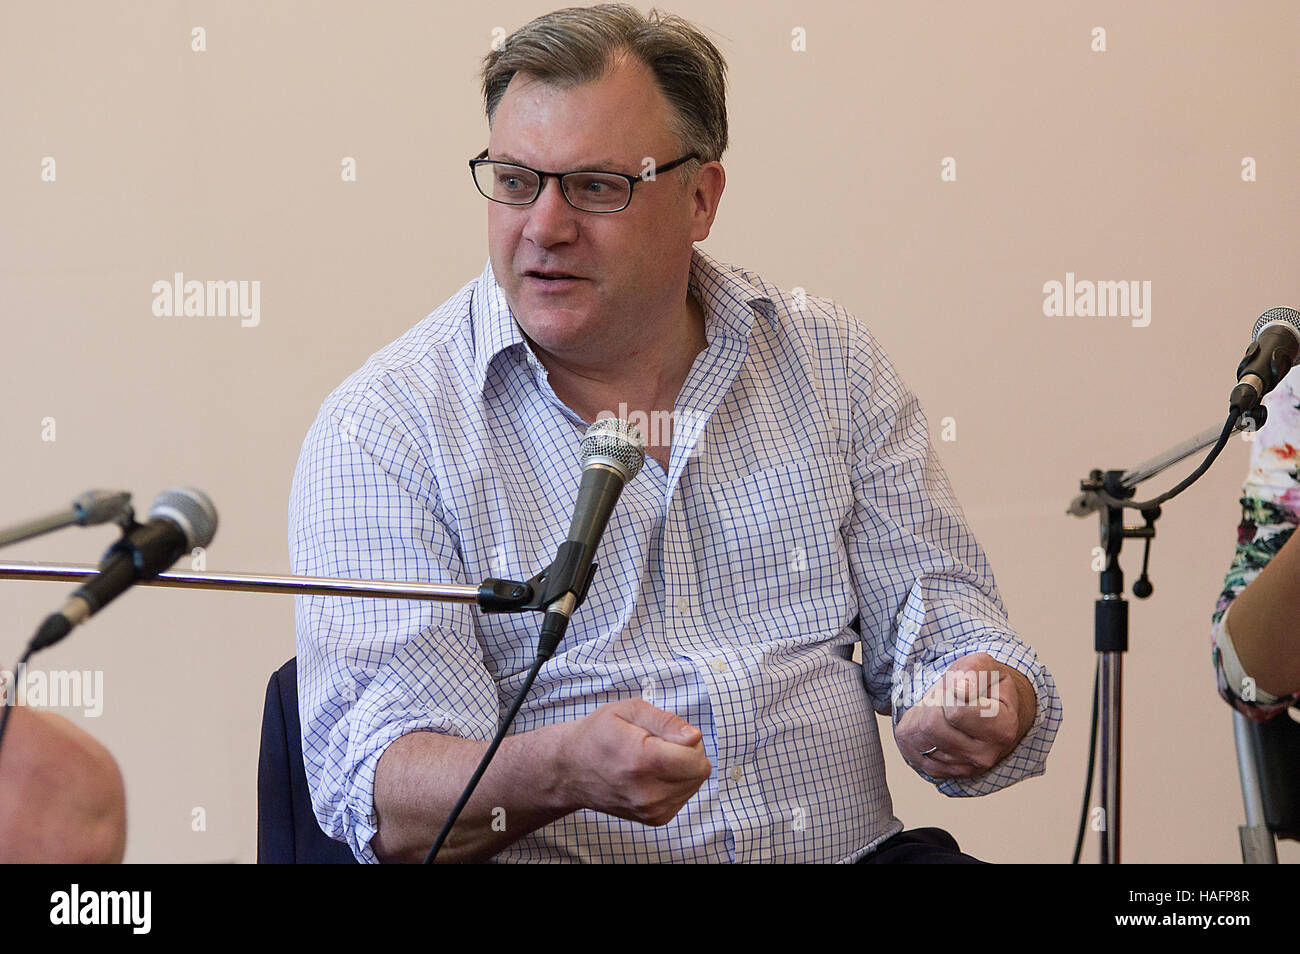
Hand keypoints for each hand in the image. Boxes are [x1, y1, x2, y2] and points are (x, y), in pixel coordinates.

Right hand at [558, 698, 710, 825]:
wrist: (571, 769)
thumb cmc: (597, 735)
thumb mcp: (628, 710)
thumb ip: (666, 721)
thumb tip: (694, 736)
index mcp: (641, 760)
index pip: (695, 758)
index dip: (688, 739)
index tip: (670, 733)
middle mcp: (647, 791)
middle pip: (699, 772)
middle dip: (689, 753)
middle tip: (661, 743)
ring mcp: (650, 810)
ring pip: (695, 784)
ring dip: (683, 768)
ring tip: (654, 758)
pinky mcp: (654, 819)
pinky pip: (685, 796)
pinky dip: (676, 783)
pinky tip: (654, 774)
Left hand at [895, 653, 1035, 779]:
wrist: (989, 711)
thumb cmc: (985, 686)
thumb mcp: (985, 666)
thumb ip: (974, 672)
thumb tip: (959, 690)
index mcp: (1002, 728)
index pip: (954, 712)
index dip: (948, 693)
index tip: (960, 689)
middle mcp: (985, 755)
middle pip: (931, 726)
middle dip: (932, 703)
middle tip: (945, 698)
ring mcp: (963, 768)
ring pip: (917, 737)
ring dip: (920, 715)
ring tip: (939, 709)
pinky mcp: (941, 772)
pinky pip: (908, 747)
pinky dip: (912, 729)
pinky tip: (931, 724)